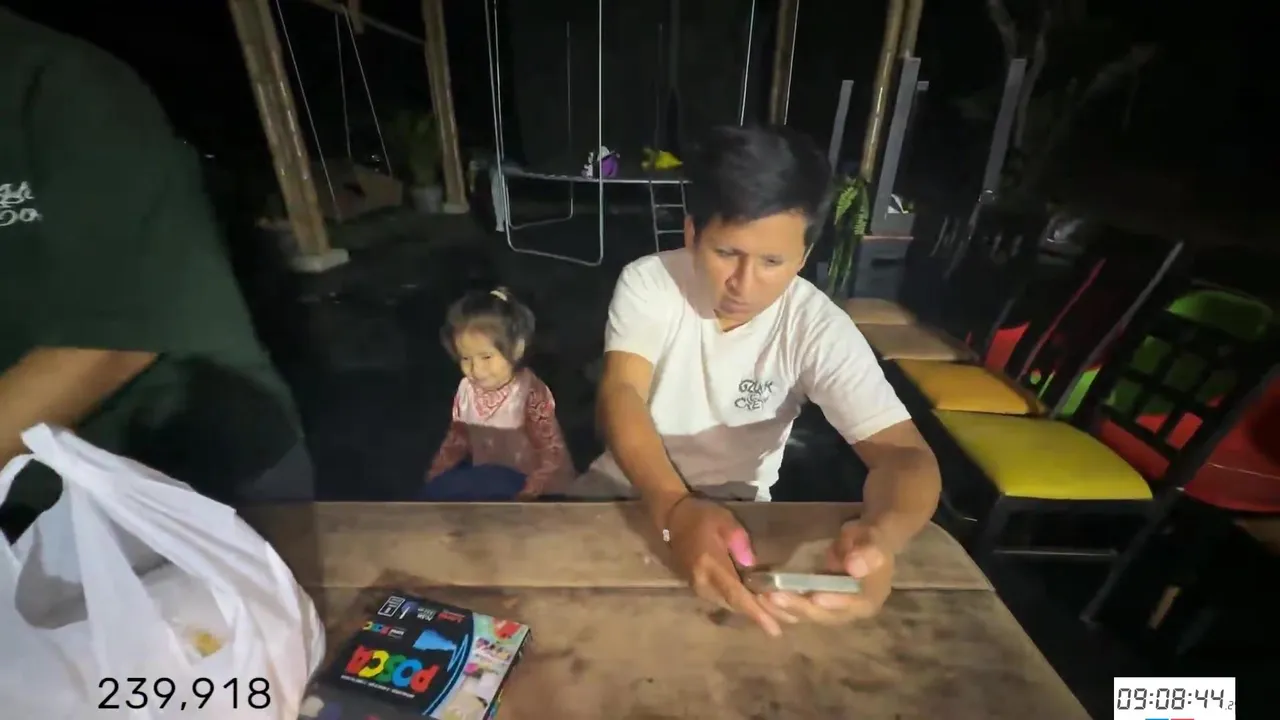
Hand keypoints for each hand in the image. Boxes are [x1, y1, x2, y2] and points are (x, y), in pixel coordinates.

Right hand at [664, 497, 792, 636]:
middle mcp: (703, 583)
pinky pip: (723, 601)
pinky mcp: (699, 589)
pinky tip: (756, 605)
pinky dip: (741, 605)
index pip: (736, 594)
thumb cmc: (701, 517)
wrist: (673, 520)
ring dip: (751, 612)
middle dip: (760, 616)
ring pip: (730, 606)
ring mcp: (699, 588)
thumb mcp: (724, 521)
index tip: (774, 629)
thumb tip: (752, 565)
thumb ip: (740, 542)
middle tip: (787, 623)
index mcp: (710, 566)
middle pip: (735, 605)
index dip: (756, 612)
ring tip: (776, 618)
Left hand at [760, 519, 893, 623]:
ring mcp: (830, 610)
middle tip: (775, 597)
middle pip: (823, 615)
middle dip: (799, 607)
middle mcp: (848, 611)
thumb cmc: (872, 539)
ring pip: (806, 615)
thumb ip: (868, 553)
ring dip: (784, 609)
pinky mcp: (815, 604)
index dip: (834, 602)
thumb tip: (855, 567)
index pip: (851, 605)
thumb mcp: (875, 540)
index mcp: (868, 600)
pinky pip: (797, 609)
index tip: (816, 597)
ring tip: (762, 597)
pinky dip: (781, 605)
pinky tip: (762, 597)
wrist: (864, 540)